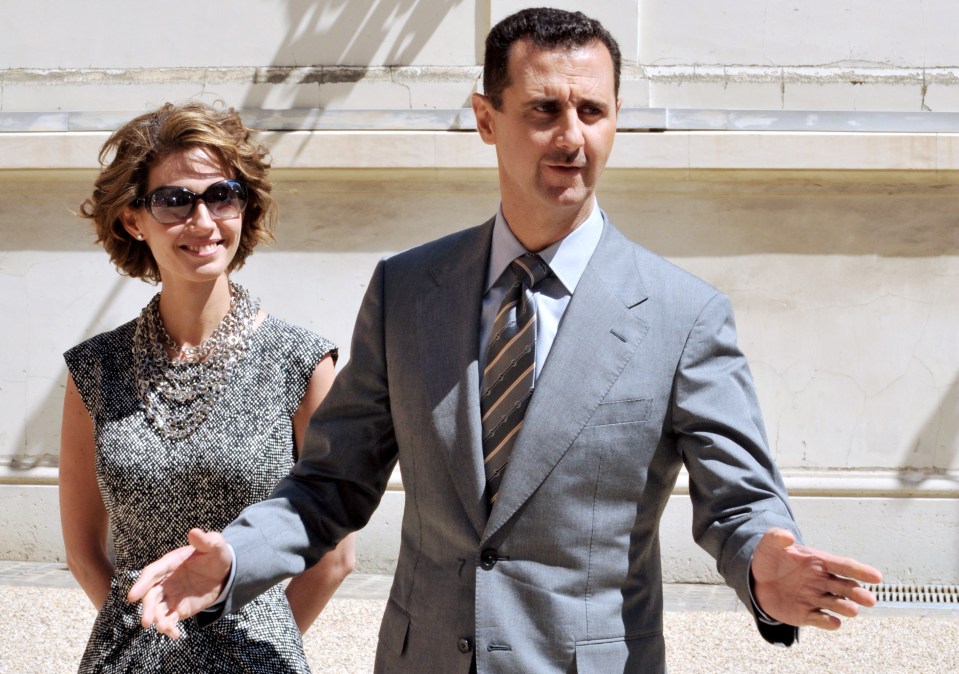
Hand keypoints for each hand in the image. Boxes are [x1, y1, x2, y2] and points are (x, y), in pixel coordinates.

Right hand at [127, 528, 231, 638]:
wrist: (224, 572)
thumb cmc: (216, 555)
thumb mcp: (215, 546)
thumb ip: (206, 541)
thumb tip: (194, 532)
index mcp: (170, 563)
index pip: (152, 573)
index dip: (141, 584)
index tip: (132, 597)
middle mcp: (166, 581)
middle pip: (151, 595)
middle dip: (147, 608)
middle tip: (146, 621)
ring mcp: (171, 596)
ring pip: (158, 609)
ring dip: (157, 620)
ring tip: (163, 628)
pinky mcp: (178, 609)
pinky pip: (170, 620)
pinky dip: (170, 628)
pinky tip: (176, 634)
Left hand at [751, 527, 882, 629]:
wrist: (757, 580)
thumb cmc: (770, 559)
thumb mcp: (770, 544)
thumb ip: (776, 538)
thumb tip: (787, 536)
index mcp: (819, 562)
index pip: (843, 565)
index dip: (860, 570)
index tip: (877, 577)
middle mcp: (822, 581)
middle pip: (845, 587)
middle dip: (858, 593)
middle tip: (869, 599)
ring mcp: (815, 599)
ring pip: (836, 604)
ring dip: (845, 607)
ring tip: (852, 610)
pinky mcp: (806, 614)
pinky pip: (819, 619)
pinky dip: (827, 622)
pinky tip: (834, 622)